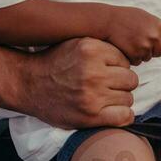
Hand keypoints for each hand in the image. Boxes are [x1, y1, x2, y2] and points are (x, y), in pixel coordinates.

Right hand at [21, 37, 138, 130]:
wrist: (28, 84)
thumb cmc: (54, 63)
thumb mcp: (76, 44)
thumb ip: (101, 47)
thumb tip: (131, 57)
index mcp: (91, 49)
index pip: (125, 60)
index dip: (117, 66)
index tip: (105, 71)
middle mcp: (93, 71)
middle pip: (130, 79)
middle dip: (121, 83)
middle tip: (106, 85)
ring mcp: (93, 95)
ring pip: (128, 98)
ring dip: (119, 99)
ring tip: (103, 97)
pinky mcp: (90, 116)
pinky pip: (125, 116)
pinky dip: (121, 115)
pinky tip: (110, 111)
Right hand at [96, 5, 160, 65]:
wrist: (107, 21)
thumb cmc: (124, 17)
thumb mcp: (144, 16)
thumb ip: (155, 27)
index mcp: (158, 24)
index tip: (157, 43)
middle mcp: (154, 36)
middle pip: (159, 52)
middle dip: (151, 50)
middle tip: (140, 44)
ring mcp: (145, 46)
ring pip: (148, 57)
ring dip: (140, 54)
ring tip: (131, 43)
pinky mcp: (135, 54)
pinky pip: (138, 61)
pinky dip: (132, 58)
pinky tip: (126, 48)